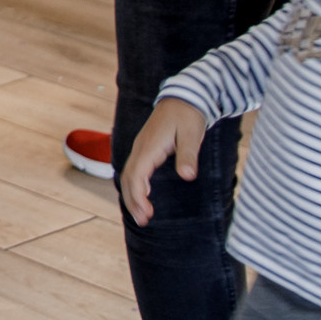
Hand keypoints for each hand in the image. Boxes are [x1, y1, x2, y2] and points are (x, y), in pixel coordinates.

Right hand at [122, 99, 208, 223]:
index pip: (136, 175)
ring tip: (141, 215)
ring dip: (132, 195)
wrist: (183, 97)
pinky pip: (135, 170)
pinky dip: (136, 186)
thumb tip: (187, 176)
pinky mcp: (146, 149)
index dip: (138, 196)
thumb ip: (188, 155)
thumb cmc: (188, 115)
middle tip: (142, 222)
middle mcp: (141, 148)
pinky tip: (143, 196)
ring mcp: (141, 148)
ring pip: (129, 175)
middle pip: (128, 178)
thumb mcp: (192, 134)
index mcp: (149, 146)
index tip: (147, 213)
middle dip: (132, 201)